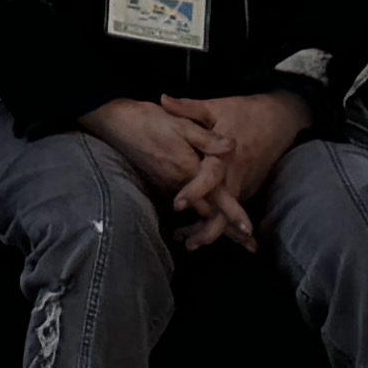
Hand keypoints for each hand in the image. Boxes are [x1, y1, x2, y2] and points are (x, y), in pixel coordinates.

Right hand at [81, 98, 245, 248]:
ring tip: (234, 239)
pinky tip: (203, 221)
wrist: (116, 123)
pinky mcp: (161, 183)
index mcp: (187, 170)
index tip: (249, 233)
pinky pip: (185, 206)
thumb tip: (233, 145)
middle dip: (229, 231)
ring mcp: (168, 186)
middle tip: (251, 247)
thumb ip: (207, 139)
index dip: (233, 215)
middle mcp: (178, 185)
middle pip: (208, 214)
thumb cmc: (149, 120)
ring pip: (196, 212)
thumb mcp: (181, 124)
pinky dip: (198, 217)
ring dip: (214, 227)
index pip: (216, 198)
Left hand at [178, 90, 313, 234]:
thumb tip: (162, 99)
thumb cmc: (243, 112)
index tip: (178, 204)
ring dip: (211, 230)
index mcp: (225, 156)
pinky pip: (232, 209)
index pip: (210, 178)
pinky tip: (201, 233)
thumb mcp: (215, 107)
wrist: (278, 120)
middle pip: (224, 210)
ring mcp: (244, 184)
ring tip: (189, 243)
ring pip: (228, 215)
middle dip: (208, 229)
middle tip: (188, 244)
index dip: (194, 191)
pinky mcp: (247, 188)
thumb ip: (188, 108)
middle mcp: (236, 175)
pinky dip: (219, 222)